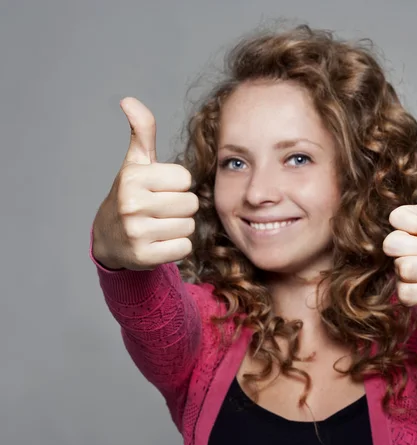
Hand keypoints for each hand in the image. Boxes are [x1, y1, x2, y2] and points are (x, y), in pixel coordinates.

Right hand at [92, 97, 198, 270]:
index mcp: (133, 177)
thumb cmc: (132, 196)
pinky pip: (184, 248)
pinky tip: (159, 242)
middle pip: (190, 203)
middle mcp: (132, 204)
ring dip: (180, 227)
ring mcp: (136, 232)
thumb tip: (129, 100)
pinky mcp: (144, 257)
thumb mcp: (136, 164)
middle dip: (182, 207)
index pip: (185, 178)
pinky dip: (177, 247)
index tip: (160, 189)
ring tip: (159, 225)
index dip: (177, 184)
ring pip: (189, 226)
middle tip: (161, 210)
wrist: (109, 239)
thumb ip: (142, 133)